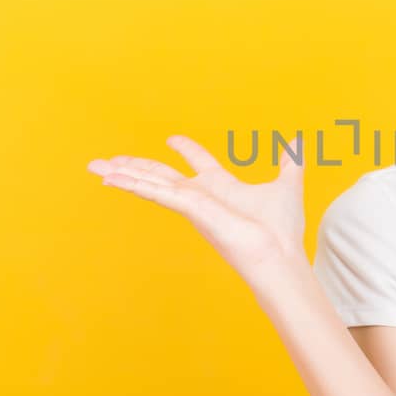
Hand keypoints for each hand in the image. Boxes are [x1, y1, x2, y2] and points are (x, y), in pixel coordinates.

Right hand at [87, 136, 306, 284]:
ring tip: (95, 166)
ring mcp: (192, 204)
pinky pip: (156, 192)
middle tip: (108, 159)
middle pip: (161, 175)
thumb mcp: (287, 184)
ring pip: (151, 183)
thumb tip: (299, 141)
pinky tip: (110, 178)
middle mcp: (201, 197)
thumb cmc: (282, 230)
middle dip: (135, 166)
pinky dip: (133, 184)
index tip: (173, 139)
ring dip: (123, 174)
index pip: (197, 165)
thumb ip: (290, 162)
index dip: (187, 149)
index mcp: (220, 188)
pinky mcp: (190, 209)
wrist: (279, 256)